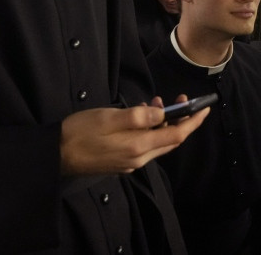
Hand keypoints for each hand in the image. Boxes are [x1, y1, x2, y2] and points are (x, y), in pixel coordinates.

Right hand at [60, 100, 207, 175]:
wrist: (56, 154)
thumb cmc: (80, 133)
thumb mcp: (110, 118)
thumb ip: (138, 116)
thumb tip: (162, 113)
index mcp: (138, 147)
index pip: (177, 135)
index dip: (193, 121)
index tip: (204, 108)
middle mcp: (138, 158)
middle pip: (170, 140)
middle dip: (181, 119)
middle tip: (181, 98)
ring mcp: (130, 162)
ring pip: (157, 142)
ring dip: (163, 122)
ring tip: (156, 102)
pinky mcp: (121, 161)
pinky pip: (144, 145)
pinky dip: (149, 129)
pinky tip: (141, 116)